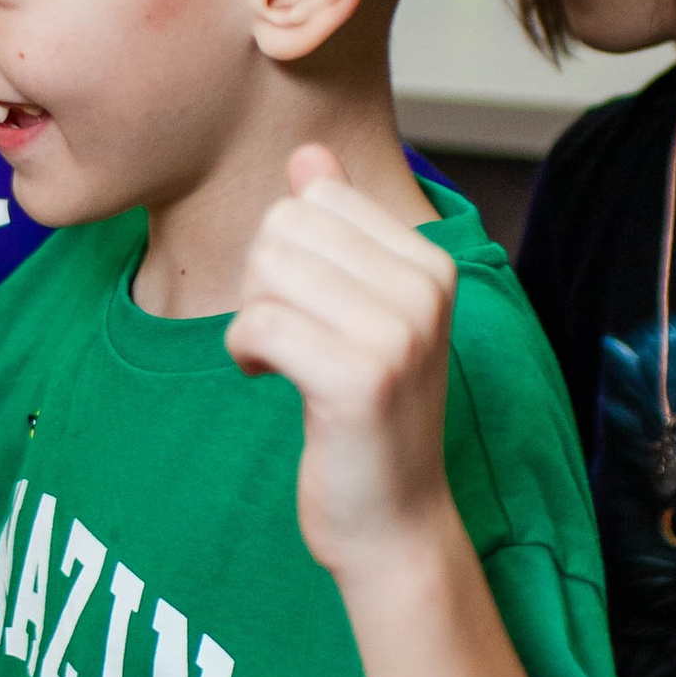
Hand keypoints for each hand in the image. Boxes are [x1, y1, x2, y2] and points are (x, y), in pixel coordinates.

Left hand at [226, 146, 456, 578]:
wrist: (393, 522)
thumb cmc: (369, 418)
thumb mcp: (362, 311)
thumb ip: (338, 231)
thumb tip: (308, 154)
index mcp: (431, 262)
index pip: (314, 199)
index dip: (285, 250)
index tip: (306, 305)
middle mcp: (425, 289)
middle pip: (284, 228)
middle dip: (262, 281)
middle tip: (287, 336)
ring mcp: (399, 333)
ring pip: (268, 270)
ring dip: (252, 317)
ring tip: (281, 358)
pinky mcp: (360, 379)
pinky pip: (259, 322)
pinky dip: (244, 351)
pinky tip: (265, 378)